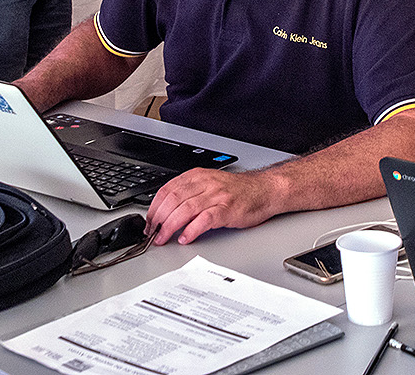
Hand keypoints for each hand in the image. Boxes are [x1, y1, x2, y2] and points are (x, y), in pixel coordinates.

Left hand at [145, 169, 280, 244]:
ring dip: (170, 226)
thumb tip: (167, 211)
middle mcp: (206, 183)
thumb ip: (190, 193)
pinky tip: (185, 238)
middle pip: (173, 199)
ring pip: (185, 209)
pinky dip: (191, 230)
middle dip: (159, 218)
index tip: (149, 221)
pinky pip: (204, 219)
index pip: (168, 189)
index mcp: (198, 176)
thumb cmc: (238, 191)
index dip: (154, 207)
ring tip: (163, 238)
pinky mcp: (227, 209)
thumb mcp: (210, 185)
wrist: (265, 190)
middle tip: (152, 233)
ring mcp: (216, 195)